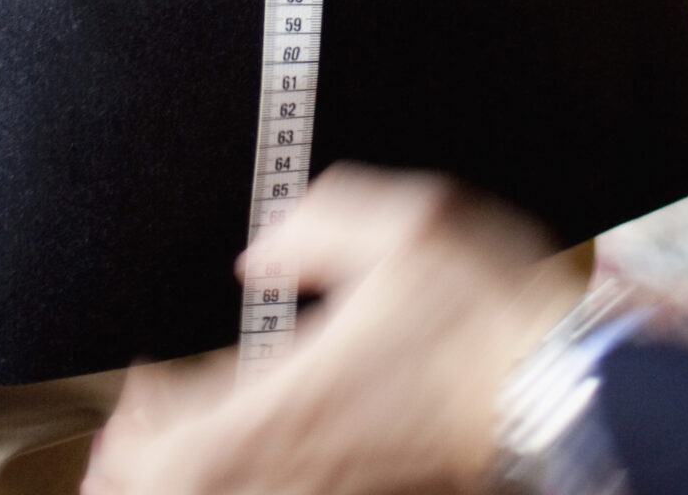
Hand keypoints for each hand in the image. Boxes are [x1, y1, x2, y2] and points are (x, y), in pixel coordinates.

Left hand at [82, 165, 580, 494]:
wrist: (562, 387)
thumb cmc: (491, 313)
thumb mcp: (412, 221)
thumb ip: (321, 219)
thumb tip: (261, 248)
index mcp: (297, 393)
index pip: (175, 444)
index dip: (135, 426)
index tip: (137, 389)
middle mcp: (305, 457)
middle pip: (188, 493)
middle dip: (141, 470)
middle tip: (124, 441)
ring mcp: (338, 484)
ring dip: (190, 481)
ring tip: (170, 458)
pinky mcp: (373, 489)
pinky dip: (245, 482)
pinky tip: (248, 460)